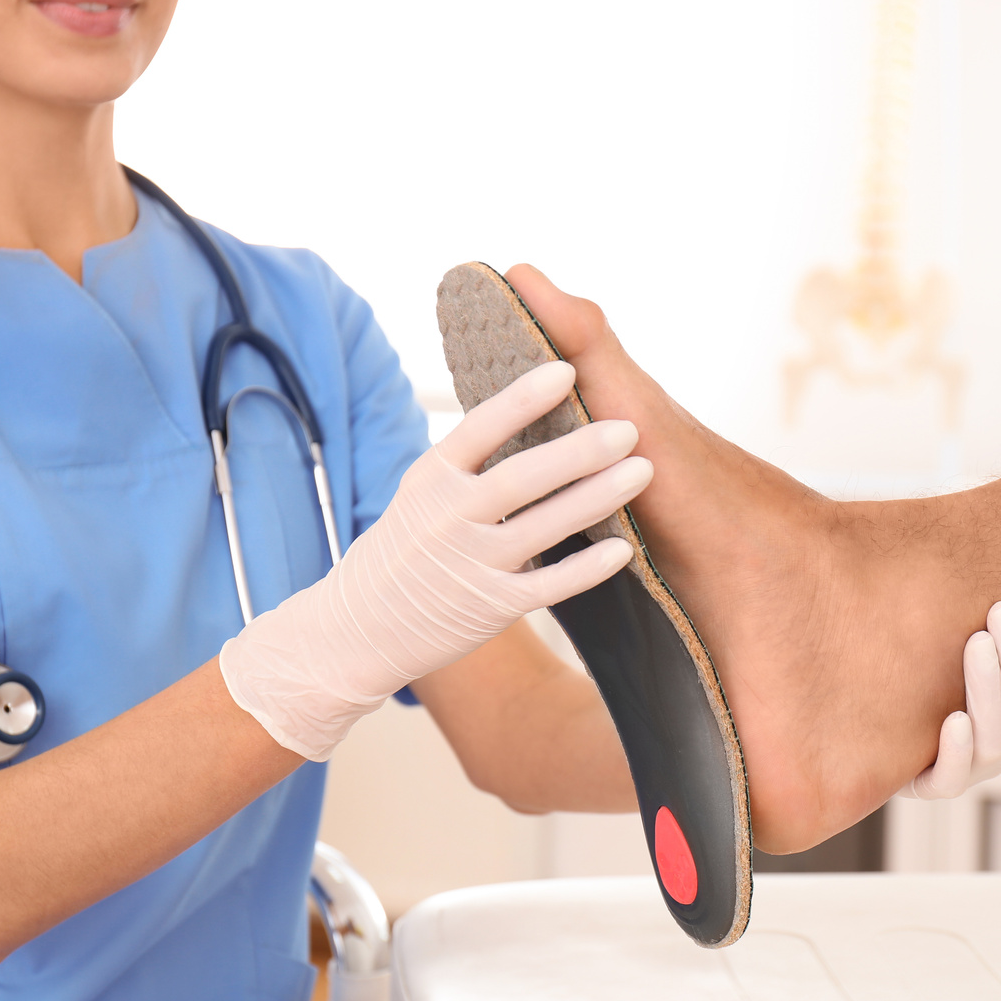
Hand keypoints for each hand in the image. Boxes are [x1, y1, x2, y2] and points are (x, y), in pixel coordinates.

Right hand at [220, 361, 650, 760]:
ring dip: (597, 498)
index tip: (566, 370)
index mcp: (431, 476)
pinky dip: (587, 568)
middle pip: (522, 477)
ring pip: (543, 527)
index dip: (523, 399)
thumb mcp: (422, 491)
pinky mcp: (491, 607)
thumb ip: (470, 458)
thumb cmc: (406, 547)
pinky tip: (625, 548)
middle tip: (630, 426)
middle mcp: (448, 517)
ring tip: (643, 470)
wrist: (357, 630)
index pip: (480, 428)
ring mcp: (470, 564)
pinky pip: (549, 585)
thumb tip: (530, 401)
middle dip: (579, 451)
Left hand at [901, 602, 1000, 798]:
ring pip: (999, 744)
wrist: (855, 703)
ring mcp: (966, 765)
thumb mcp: (949, 624)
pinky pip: (953, 781)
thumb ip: (978, 599)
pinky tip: (954, 720)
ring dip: (991, 690)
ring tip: (975, 643)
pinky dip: (958, 751)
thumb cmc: (915, 648)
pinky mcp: (926, 783)